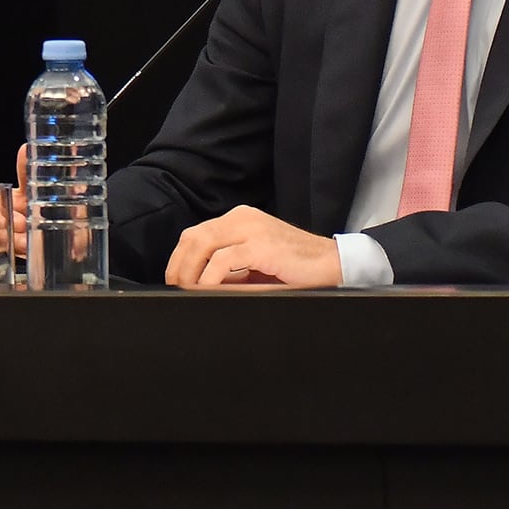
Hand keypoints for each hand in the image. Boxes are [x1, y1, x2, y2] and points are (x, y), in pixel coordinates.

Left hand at [164, 205, 341, 289]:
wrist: (334, 264)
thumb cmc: (297, 268)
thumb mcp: (256, 264)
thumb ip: (230, 268)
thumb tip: (200, 284)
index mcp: (240, 219)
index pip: (197, 233)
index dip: (179, 256)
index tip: (174, 278)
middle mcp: (243, 218)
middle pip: (194, 236)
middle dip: (179, 264)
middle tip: (175, 287)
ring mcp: (252, 229)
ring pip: (203, 244)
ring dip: (190, 271)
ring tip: (188, 290)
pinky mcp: (262, 245)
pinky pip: (223, 260)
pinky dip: (210, 277)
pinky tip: (207, 290)